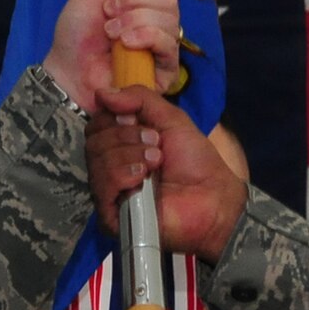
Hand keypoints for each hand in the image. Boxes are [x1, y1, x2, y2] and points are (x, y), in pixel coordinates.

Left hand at [44, 0, 180, 112]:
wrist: (68, 68)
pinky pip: (169, 43)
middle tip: (109, 13)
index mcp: (146, 1)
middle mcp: (159, 21)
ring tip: (110, 32)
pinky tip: (125, 44)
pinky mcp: (165, 69)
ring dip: (134, 20)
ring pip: (170, 18)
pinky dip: (146, 37)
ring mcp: (163, 45)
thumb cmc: (77, 31)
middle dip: (135, 1)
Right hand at [88, 86, 247, 262]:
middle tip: (156, 145)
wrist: (214, 196)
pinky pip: (102, 188)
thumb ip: (139, 99)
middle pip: (94, 142)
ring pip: (98, 162)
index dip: (114, 118)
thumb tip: (102, 93)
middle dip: (125, 136)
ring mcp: (110, 194)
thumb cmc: (195, 161)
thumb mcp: (170, 118)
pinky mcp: (112, 217)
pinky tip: (144, 178)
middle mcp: (109, 168)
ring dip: (130, 155)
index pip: (95, 125)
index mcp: (119, 145)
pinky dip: (122, 175)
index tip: (142, 122)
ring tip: (157, 161)